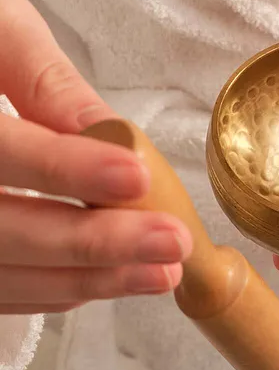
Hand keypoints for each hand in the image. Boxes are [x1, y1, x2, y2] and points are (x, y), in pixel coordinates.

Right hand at [0, 0, 191, 314]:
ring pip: (1, 274)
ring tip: (159, 271)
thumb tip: (112, 133)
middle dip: (92, 242)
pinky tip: (108, 279)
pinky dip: (52, 290)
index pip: (2, 152)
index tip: (136, 176)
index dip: (68, 170)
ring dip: (84, 280)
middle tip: (171, 243)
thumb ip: (46, 80)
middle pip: (2, 231)